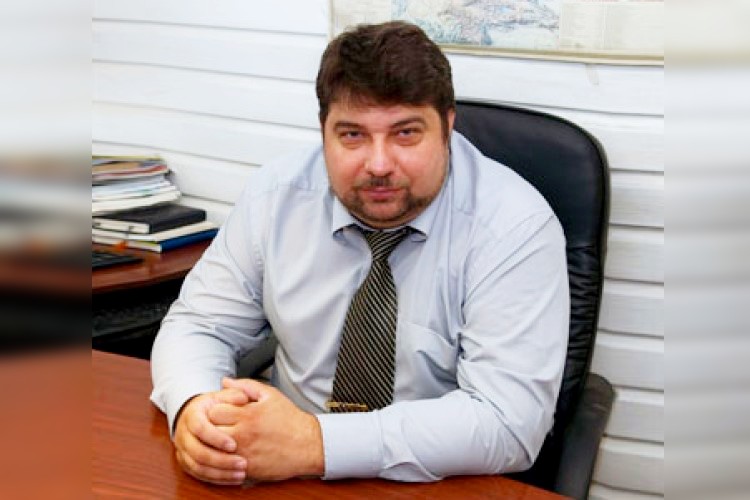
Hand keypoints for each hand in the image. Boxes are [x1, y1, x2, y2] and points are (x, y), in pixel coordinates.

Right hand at [173, 387, 250, 484]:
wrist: (194, 414)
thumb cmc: (211, 406)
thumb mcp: (220, 396)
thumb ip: (233, 395)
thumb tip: (243, 398)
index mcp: (191, 416)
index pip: (200, 428)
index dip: (216, 438)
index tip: (234, 445)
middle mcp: (183, 434)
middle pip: (197, 452)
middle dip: (221, 460)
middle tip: (242, 463)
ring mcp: (183, 450)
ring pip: (197, 466)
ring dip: (220, 472)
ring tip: (241, 474)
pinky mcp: (186, 462)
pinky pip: (198, 474)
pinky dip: (216, 478)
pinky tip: (233, 478)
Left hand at [208, 377, 324, 481]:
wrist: (308, 444)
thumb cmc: (290, 419)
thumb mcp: (271, 395)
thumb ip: (245, 386)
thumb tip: (225, 381)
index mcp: (248, 414)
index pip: (214, 411)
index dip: (216, 409)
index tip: (223, 411)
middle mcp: (244, 434)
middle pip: (210, 430)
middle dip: (212, 427)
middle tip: (222, 425)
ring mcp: (244, 453)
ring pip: (214, 449)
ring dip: (216, 444)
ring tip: (225, 439)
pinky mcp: (248, 468)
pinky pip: (225, 465)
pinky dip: (224, 458)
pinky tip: (233, 452)